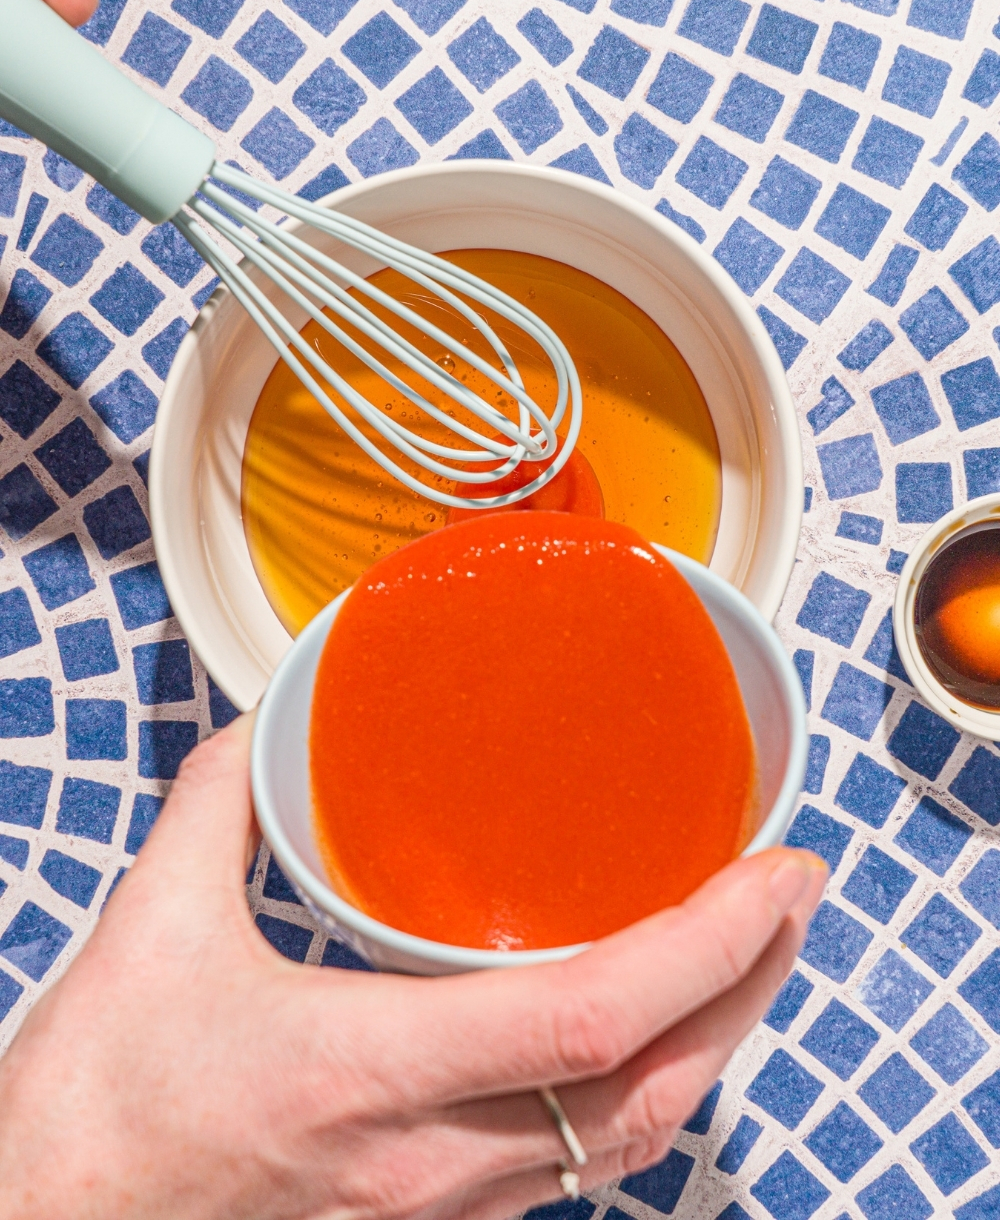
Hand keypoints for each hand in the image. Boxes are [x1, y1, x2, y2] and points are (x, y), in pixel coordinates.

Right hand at [0, 716, 826, 1219]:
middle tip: (792, 894)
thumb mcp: (149, 936)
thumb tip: (258, 726)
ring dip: (710, 1045)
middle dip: (750, 988)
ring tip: (743, 956)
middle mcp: (432, 1159)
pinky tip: (641, 1040)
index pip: (596, 1016)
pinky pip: (572, 1169)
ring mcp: (438, 1209)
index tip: (777, 872)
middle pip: (654, 1092)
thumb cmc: (94, 1120)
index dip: (711, 943)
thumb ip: (216, 810)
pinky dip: (641, 1093)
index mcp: (373, 1071)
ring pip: (627, 1144)